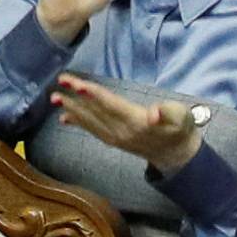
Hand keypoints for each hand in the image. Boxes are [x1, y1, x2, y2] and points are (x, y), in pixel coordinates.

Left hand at [54, 75, 204, 172]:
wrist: (177, 154)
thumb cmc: (180, 128)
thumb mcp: (182, 117)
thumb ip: (170, 113)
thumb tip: (155, 113)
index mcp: (137, 121)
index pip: (111, 104)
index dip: (94, 94)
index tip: (77, 85)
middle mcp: (122, 131)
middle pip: (96, 111)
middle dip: (76, 97)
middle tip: (60, 82)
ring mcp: (116, 138)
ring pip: (91, 121)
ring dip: (72, 109)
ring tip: (54, 98)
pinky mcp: (113, 141)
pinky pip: (92, 130)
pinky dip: (78, 123)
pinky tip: (65, 117)